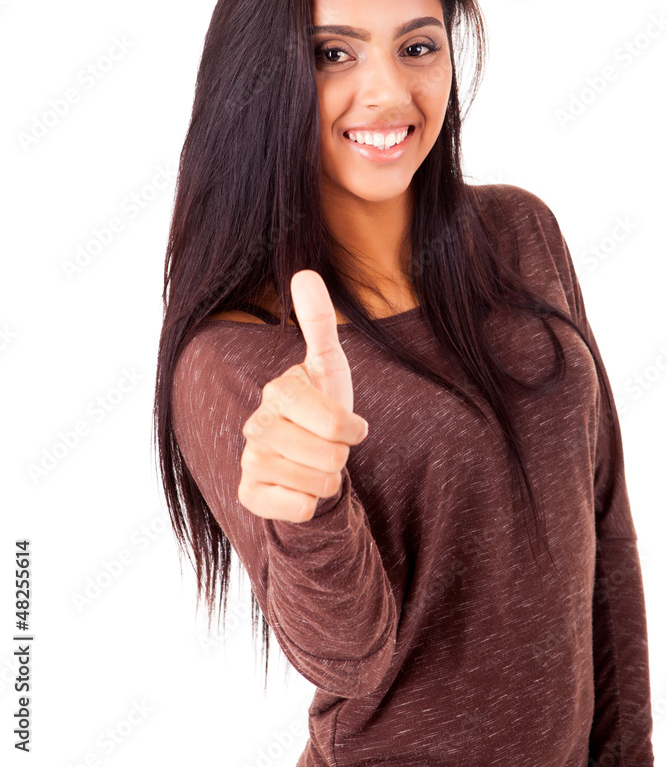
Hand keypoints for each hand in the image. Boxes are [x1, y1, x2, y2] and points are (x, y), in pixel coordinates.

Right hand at [237, 270, 368, 522]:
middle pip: (329, 456)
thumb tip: (303, 271)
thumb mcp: (328, 366)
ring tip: (317, 466)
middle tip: (330, 448)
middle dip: (341, 456)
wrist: (308, 461)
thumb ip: (319, 321)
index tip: (351, 429)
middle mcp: (256, 425)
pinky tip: (300, 488)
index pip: (335, 423)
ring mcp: (249, 460)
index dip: (352, 430)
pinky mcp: (249, 494)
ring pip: (318, 484)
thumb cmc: (323, 410)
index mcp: (279, 392)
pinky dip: (311, 504)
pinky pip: (301, 509)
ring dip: (329, 480)